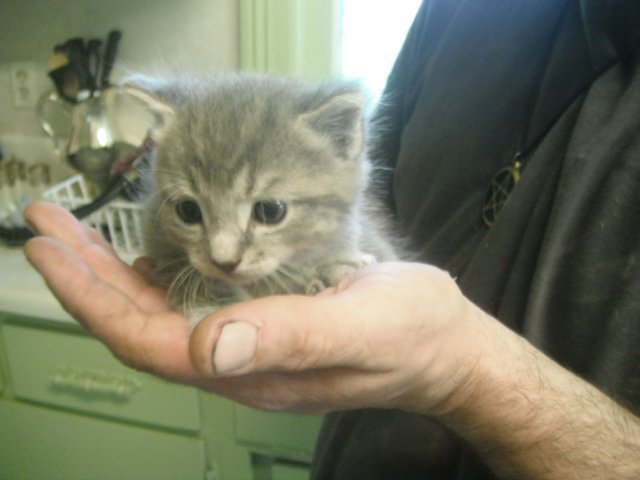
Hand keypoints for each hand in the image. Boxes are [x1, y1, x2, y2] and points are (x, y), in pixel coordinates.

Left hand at [24, 201, 483, 413]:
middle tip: (44, 228)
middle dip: (86, 280)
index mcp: (251, 366)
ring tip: (76, 236)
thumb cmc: (411, 334)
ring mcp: (248, 345)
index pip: (146, 341)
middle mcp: (238, 361)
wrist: (445, 346)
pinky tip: (144, 256)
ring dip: (112, 277)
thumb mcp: (358, 326)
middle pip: (140, 327)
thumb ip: (288, 337)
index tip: (49, 252)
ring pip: (160, 315)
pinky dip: (156, 278)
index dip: (91, 300)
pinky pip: (191, 305)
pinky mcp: (263, 326)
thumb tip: (206, 346)